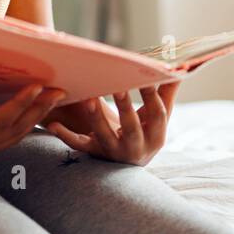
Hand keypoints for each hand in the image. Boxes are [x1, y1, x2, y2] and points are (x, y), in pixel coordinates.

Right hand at [0, 57, 65, 180]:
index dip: (20, 104)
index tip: (37, 87)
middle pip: (18, 127)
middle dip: (40, 108)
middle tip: (62, 90)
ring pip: (18, 134)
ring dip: (38, 116)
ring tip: (56, 97)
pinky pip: (12, 136)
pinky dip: (27, 123)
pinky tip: (37, 110)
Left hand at [41, 82, 180, 166]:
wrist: (129, 165)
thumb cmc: (146, 132)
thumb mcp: (159, 117)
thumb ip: (168, 92)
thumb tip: (181, 67)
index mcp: (156, 137)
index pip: (157, 115)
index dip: (152, 96)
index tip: (146, 77)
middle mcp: (136, 148)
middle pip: (131, 127)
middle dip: (125, 108)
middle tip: (118, 87)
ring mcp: (113, 152)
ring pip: (103, 136)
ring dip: (95, 118)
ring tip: (89, 99)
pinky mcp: (94, 154)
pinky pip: (78, 146)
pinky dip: (64, 136)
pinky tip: (52, 125)